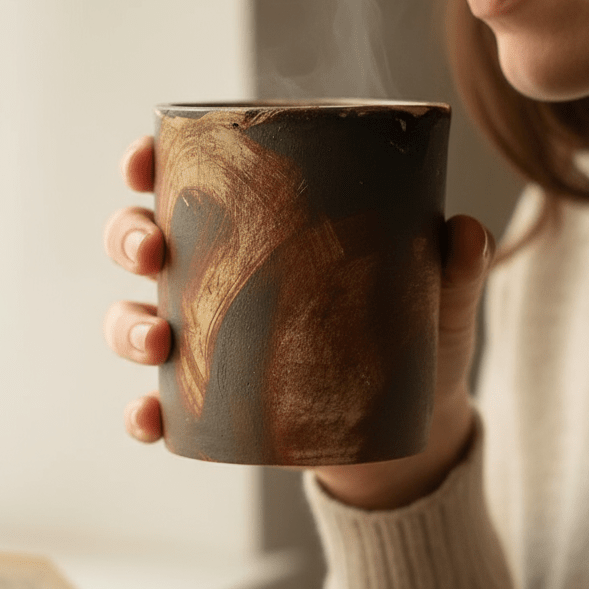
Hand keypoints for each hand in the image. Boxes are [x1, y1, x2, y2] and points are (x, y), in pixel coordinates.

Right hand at [103, 137, 493, 503]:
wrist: (408, 428)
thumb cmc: (412, 340)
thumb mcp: (436, 301)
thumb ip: (452, 267)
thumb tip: (463, 229)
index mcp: (251, 231)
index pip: (184, 184)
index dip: (146, 165)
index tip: (143, 160)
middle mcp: (212, 280)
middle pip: (140, 245)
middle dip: (127, 239)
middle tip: (154, 250)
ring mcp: (203, 345)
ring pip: (130, 323)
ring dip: (125, 326)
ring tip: (159, 339)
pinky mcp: (207, 408)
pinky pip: (156, 409)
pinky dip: (142, 414)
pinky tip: (151, 418)